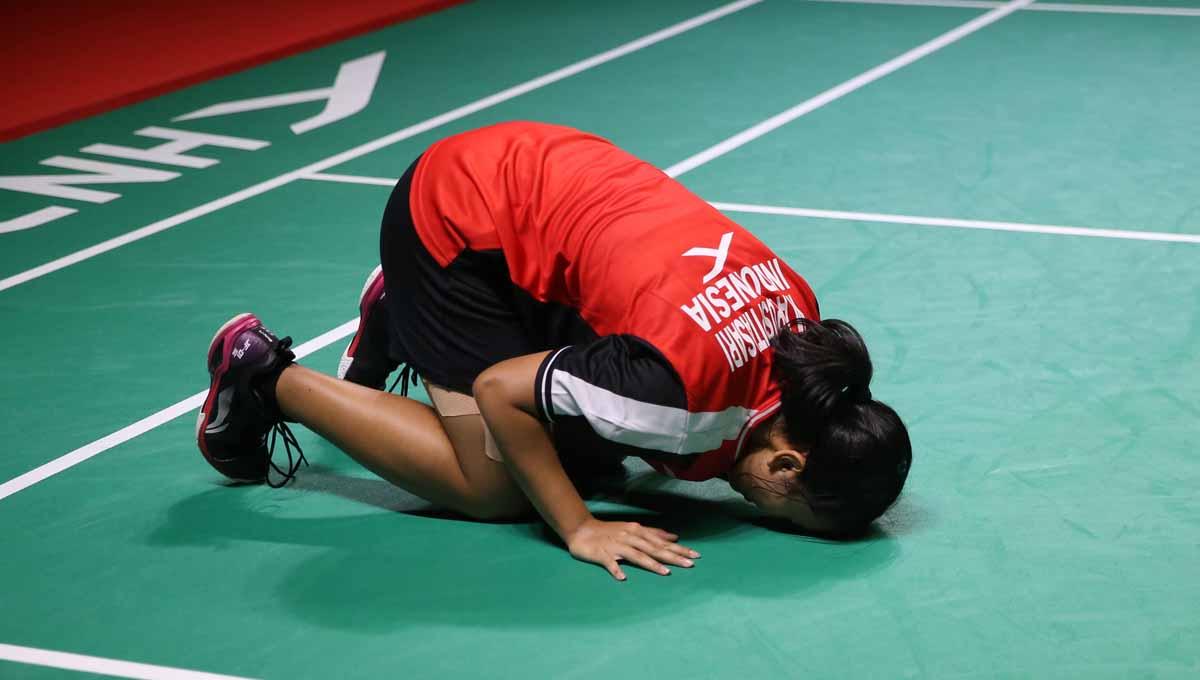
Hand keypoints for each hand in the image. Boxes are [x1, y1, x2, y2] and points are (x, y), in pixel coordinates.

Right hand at [565, 518, 700, 580]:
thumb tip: (674, 538)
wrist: (582, 529)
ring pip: (636, 555)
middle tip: (690, 564)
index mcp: (638, 531)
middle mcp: (630, 538)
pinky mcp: (602, 554)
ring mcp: (616, 546)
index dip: (679, 549)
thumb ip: (653, 533)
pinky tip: (623, 577)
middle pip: (654, 549)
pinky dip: (616, 570)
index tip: (695, 556)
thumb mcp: (633, 529)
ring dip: (651, 564)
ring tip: (666, 572)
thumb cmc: (610, 531)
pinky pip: (610, 563)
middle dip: (672, 557)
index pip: (662, 542)